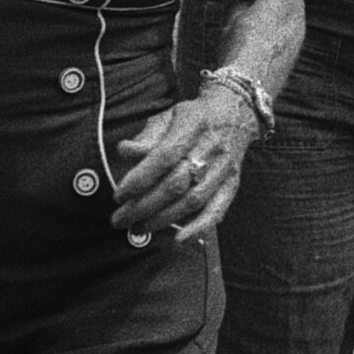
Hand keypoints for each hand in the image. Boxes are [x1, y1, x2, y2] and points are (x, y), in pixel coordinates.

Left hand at [112, 93, 259, 241]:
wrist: (235, 114)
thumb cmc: (193, 117)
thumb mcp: (168, 116)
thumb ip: (146, 136)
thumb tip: (124, 152)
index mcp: (193, 124)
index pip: (164, 156)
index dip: (140, 178)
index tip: (119, 195)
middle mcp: (212, 148)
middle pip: (176, 184)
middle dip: (143, 206)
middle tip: (119, 220)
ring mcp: (224, 169)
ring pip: (192, 201)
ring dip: (162, 220)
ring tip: (137, 228)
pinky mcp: (232, 184)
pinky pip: (217, 210)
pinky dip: (199, 227)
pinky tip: (180, 239)